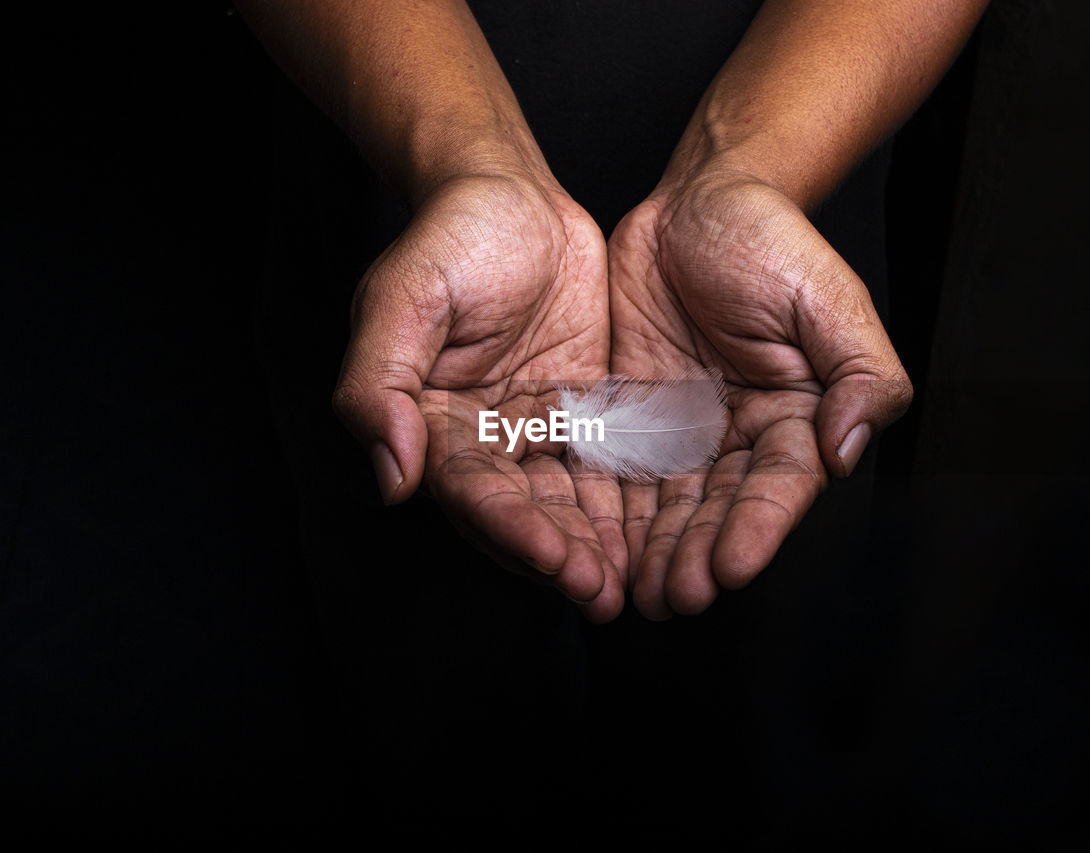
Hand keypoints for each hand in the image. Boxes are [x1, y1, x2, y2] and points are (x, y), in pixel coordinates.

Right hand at [332, 172, 626, 622]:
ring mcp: (536, 429)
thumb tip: (390, 478)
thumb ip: (380, 385)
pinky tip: (657, 534)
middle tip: (602, 591)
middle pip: (522, 511)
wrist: (512, 193)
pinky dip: (627, 501)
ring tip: (632, 584)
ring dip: (596, 544)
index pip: (471, 492)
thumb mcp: (402, 296)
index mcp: (431, 423)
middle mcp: (484, 439)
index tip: (556, 558)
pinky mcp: (583, 412)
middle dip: (560, 554)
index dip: (511, 529)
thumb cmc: (450, 236)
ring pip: (567, 500)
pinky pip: (607, 463)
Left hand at [609, 171, 911, 618]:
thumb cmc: (771, 241)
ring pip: (666, 507)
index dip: (758, 528)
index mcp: (797, 417)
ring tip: (637, 594)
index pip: (780, 485)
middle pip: (719, 510)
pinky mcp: (631, 420)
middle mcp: (739, 438)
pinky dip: (609, 515)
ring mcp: (682, 434)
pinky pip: (618, 474)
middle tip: (675, 596)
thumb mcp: (829, 296)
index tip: (732, 565)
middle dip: (697, 556)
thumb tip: (848, 449)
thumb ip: (859, 372)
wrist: (696, 203)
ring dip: (653, 553)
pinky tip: (596, 548)